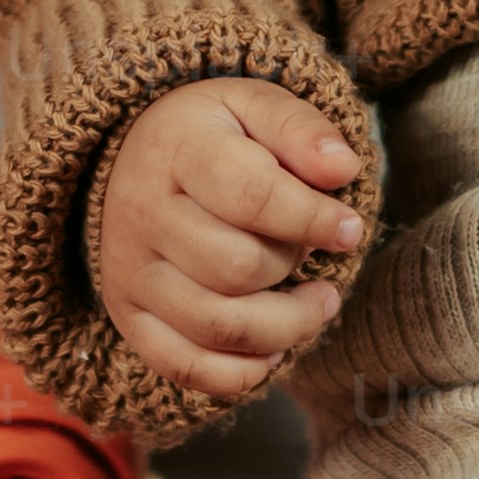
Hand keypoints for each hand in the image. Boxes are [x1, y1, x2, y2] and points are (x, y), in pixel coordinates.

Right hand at [94, 75, 365, 407]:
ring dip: (288, 326)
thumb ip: (302, 129)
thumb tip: (342, 169)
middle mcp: (142, 214)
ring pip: (219, 327)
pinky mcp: (130, 319)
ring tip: (319, 303)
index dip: (314, 220)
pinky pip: (187, 368)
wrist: (134, 161)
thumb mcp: (255, 106)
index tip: (349, 229)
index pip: (251, 196)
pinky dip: (243, 372)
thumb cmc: (213, 136)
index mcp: (176, 150)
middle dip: (295, 265)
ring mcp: (129, 273)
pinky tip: (274, 345)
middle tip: (312, 251)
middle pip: (239, 267)